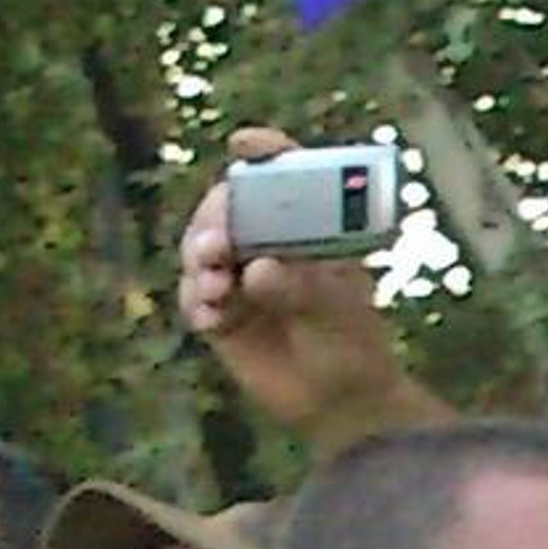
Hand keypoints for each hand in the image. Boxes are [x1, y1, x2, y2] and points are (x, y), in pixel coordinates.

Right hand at [177, 127, 410, 442]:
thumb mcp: (336, 313)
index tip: (242, 144)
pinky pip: (195, 299)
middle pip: (228, 209)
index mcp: (305, 229)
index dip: (263, 153)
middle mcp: (267, 244)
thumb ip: (300, 289)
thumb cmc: (352, 347)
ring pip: (201, 250)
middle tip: (217, 243)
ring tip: (217, 284)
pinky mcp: (222, 317)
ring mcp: (240, 278)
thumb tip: (258, 271)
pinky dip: (197, 301)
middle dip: (215, 218)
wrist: (343, 405)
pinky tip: (213, 315)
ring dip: (199, 260)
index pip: (283, 176)